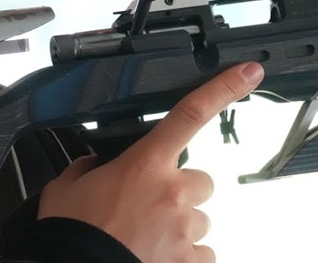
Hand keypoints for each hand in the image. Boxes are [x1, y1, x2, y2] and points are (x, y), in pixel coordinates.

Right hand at [37, 62, 263, 262]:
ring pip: (199, 219)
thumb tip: (94, 167)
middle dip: (180, 191)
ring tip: (145, 236)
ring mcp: (185, 230)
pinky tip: (157, 255)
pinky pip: (201, 254)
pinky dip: (183, 256)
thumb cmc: (72, 234)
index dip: (225, 88)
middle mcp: (174, 193)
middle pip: (199, 181)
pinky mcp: (190, 262)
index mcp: (145, 164)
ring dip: (179, 225)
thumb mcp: (68, 186)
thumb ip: (88, 167)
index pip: (191, 113)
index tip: (248, 72)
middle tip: (148, 207)